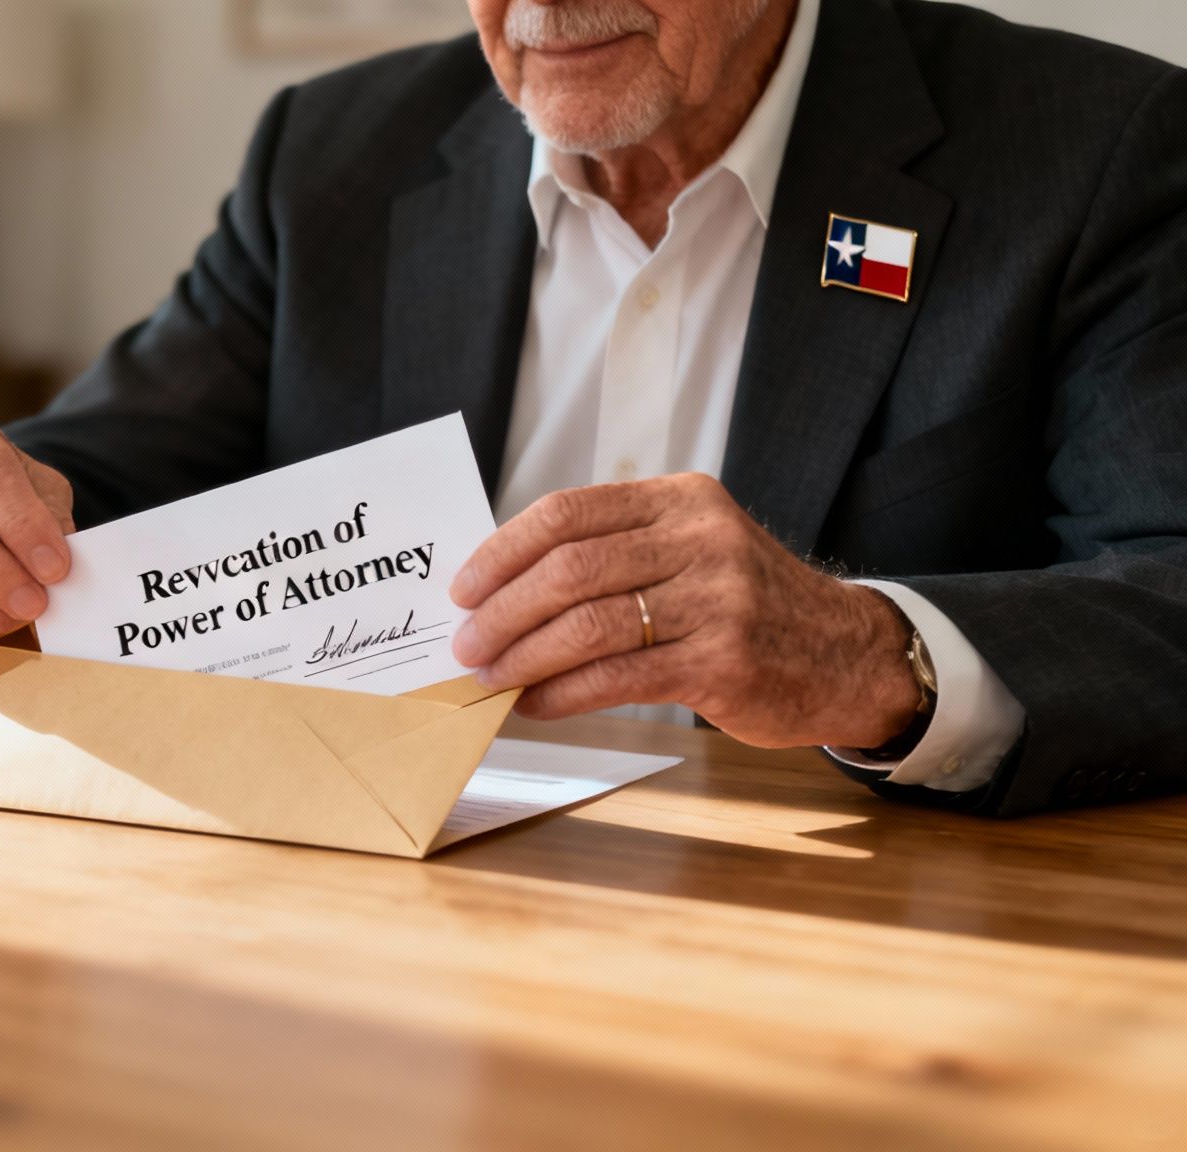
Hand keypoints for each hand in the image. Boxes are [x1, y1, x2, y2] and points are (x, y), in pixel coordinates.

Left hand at [448, 473, 920, 748]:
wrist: (847, 654)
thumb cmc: (747, 604)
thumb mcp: (692, 548)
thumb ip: (614, 553)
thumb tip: (503, 589)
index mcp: (680, 500)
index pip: (568, 513)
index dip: (503, 551)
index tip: (464, 589)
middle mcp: (700, 540)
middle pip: (570, 568)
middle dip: (502, 611)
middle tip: (466, 645)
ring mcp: (717, 600)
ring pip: (588, 623)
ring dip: (524, 656)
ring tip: (490, 678)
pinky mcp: (723, 662)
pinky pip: (618, 676)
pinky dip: (564, 693)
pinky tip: (536, 703)